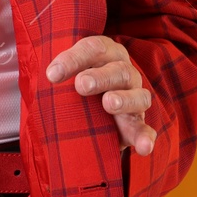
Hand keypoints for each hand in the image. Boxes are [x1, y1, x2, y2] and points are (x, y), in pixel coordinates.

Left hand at [46, 35, 155, 154]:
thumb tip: (51, 74)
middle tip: (81, 85)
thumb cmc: (73, 87)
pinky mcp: (137, 124)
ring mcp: (135, 97)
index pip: (94, 49)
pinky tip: (143, 147)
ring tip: (108, 103)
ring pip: (139, 96)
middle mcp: (125, 72)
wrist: (88, 114)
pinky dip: (145, 137)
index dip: (74, 59)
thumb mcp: (66, 75)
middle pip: (119, 70)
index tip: (52, 74)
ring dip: (124, 99)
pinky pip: (146, 130)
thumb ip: (60, 72)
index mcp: (107, 54)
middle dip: (101, 77)